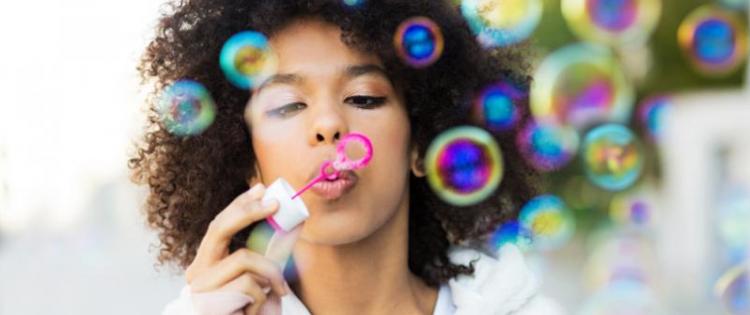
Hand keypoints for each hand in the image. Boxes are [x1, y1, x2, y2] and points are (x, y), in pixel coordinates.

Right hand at [185, 183, 287, 314]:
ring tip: (277, 291)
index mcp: (206, 262)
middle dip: (249, 212)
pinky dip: (262, 296)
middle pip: (219, 228)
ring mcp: (201, 287)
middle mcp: (197, 271)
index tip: (261, 188)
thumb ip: (274, 250)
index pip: (219, 224)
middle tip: (275, 204)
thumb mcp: (264, 274)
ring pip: (244, 258)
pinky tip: (256, 311)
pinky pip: (248, 285)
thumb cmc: (250, 308)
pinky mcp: (210, 302)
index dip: (239, 204)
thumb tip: (296, 220)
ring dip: (270, 273)